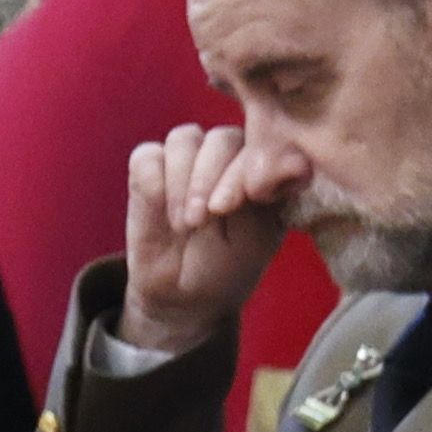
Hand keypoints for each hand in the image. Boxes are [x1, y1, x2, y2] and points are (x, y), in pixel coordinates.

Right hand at [119, 121, 307, 361]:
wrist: (184, 294)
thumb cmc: (228, 266)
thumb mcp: (255, 239)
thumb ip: (264, 198)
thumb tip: (284, 162)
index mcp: (263, 170)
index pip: (260, 148)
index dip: (241, 173)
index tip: (226, 209)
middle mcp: (229, 156)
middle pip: (222, 138)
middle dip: (208, 178)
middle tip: (200, 220)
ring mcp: (189, 158)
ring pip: (184, 139)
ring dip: (181, 181)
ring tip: (184, 225)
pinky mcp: (151, 167)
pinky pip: (147, 155)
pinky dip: (154, 183)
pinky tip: (165, 216)